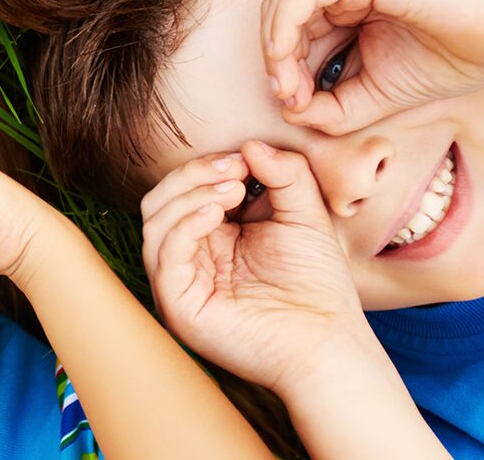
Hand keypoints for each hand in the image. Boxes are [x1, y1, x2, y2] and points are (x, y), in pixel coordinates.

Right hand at [143, 142, 370, 392]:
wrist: (328, 340)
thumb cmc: (318, 284)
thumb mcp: (305, 214)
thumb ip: (285, 174)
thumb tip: (251, 143)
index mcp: (212, 237)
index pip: (185, 190)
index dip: (206, 166)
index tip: (244, 157)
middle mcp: (190, 258)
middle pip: (160, 200)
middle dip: (192, 175)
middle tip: (234, 169)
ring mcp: (182, 282)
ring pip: (154, 222)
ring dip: (188, 195)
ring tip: (231, 190)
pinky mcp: (179, 304)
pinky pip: (164, 256)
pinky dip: (184, 225)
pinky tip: (215, 213)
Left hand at [261, 0, 483, 134]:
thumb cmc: (453, 59)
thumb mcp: (378, 93)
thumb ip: (334, 106)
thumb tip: (289, 112)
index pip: (293, 28)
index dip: (284, 68)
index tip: (294, 107)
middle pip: (282, 13)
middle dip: (276, 61)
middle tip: (288, 100)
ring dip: (277, 49)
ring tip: (290, 89)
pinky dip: (285, 26)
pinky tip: (286, 59)